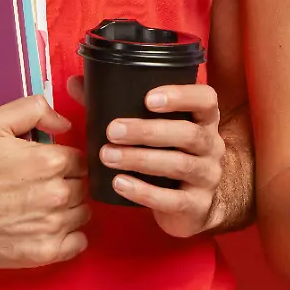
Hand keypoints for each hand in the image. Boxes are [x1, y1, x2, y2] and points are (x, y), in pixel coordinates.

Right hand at [0, 95, 87, 267]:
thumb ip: (34, 110)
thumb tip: (64, 123)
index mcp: (50, 161)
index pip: (80, 160)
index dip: (62, 162)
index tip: (44, 168)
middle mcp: (57, 194)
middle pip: (82, 186)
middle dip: (64, 184)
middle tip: (36, 188)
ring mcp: (52, 226)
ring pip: (81, 213)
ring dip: (66, 210)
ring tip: (38, 208)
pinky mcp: (44, 252)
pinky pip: (78, 243)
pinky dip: (68, 237)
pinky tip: (46, 229)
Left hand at [68, 75, 226, 237]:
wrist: (192, 205)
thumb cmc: (168, 155)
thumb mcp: (153, 128)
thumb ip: (117, 104)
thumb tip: (77, 83)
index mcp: (204, 120)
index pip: (206, 99)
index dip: (181, 96)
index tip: (148, 98)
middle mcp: (212, 145)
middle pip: (188, 133)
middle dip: (148, 131)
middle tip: (112, 130)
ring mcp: (207, 177)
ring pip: (180, 165)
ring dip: (140, 159)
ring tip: (107, 156)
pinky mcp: (197, 205)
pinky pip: (173, 199)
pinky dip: (144, 192)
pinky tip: (119, 184)